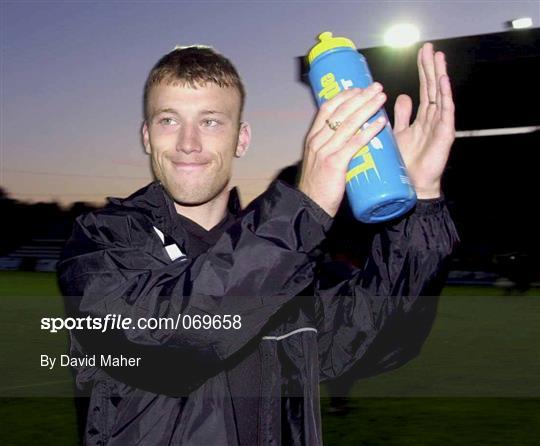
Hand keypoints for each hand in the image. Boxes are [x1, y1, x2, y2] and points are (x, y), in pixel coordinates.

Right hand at [298, 83, 387, 216]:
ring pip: (348, 123)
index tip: (359, 88)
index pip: (326, 108)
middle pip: (340, 111)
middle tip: (376, 87)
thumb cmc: (318, 187)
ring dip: (367, 108)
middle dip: (360, 96)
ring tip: (381, 98)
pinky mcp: (334, 164)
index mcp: (313, 139)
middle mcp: (317, 141)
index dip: (343, 95)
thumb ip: (332, 149)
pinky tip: (381, 123)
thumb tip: (353, 140)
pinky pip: (354, 143)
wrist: (309, 207)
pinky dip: (369, 131)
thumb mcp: (319, 162)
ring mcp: (325, 152)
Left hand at [393, 43, 455, 198]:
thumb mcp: (399, 134)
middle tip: (429, 47)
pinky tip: (443, 83)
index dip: (423, 70)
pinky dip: (444, 98)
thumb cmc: (405, 163)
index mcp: (422, 118)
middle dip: (431, 67)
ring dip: (439, 76)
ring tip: (438, 58)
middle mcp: (433, 119)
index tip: (421, 52)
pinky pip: (446, 114)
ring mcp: (440, 126)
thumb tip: (400, 95)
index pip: (424, 88)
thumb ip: (401, 116)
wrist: (413, 185)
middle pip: (433, 88)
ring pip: (440, 97)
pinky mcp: (444, 136)